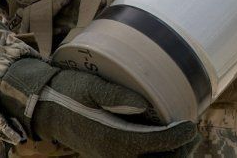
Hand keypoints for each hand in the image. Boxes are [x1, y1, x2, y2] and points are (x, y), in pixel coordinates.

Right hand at [0, 57, 198, 157]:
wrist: (43, 107)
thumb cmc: (66, 91)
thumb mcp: (89, 85)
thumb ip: (115, 94)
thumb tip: (144, 104)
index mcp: (112, 137)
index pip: (154, 144)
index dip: (177, 137)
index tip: (191, 125)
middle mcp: (113, 153)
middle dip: (180, 150)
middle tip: (193, 132)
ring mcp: (111, 156)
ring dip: (170, 154)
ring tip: (185, 138)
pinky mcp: (109, 153)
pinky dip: (157, 154)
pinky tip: (166, 140)